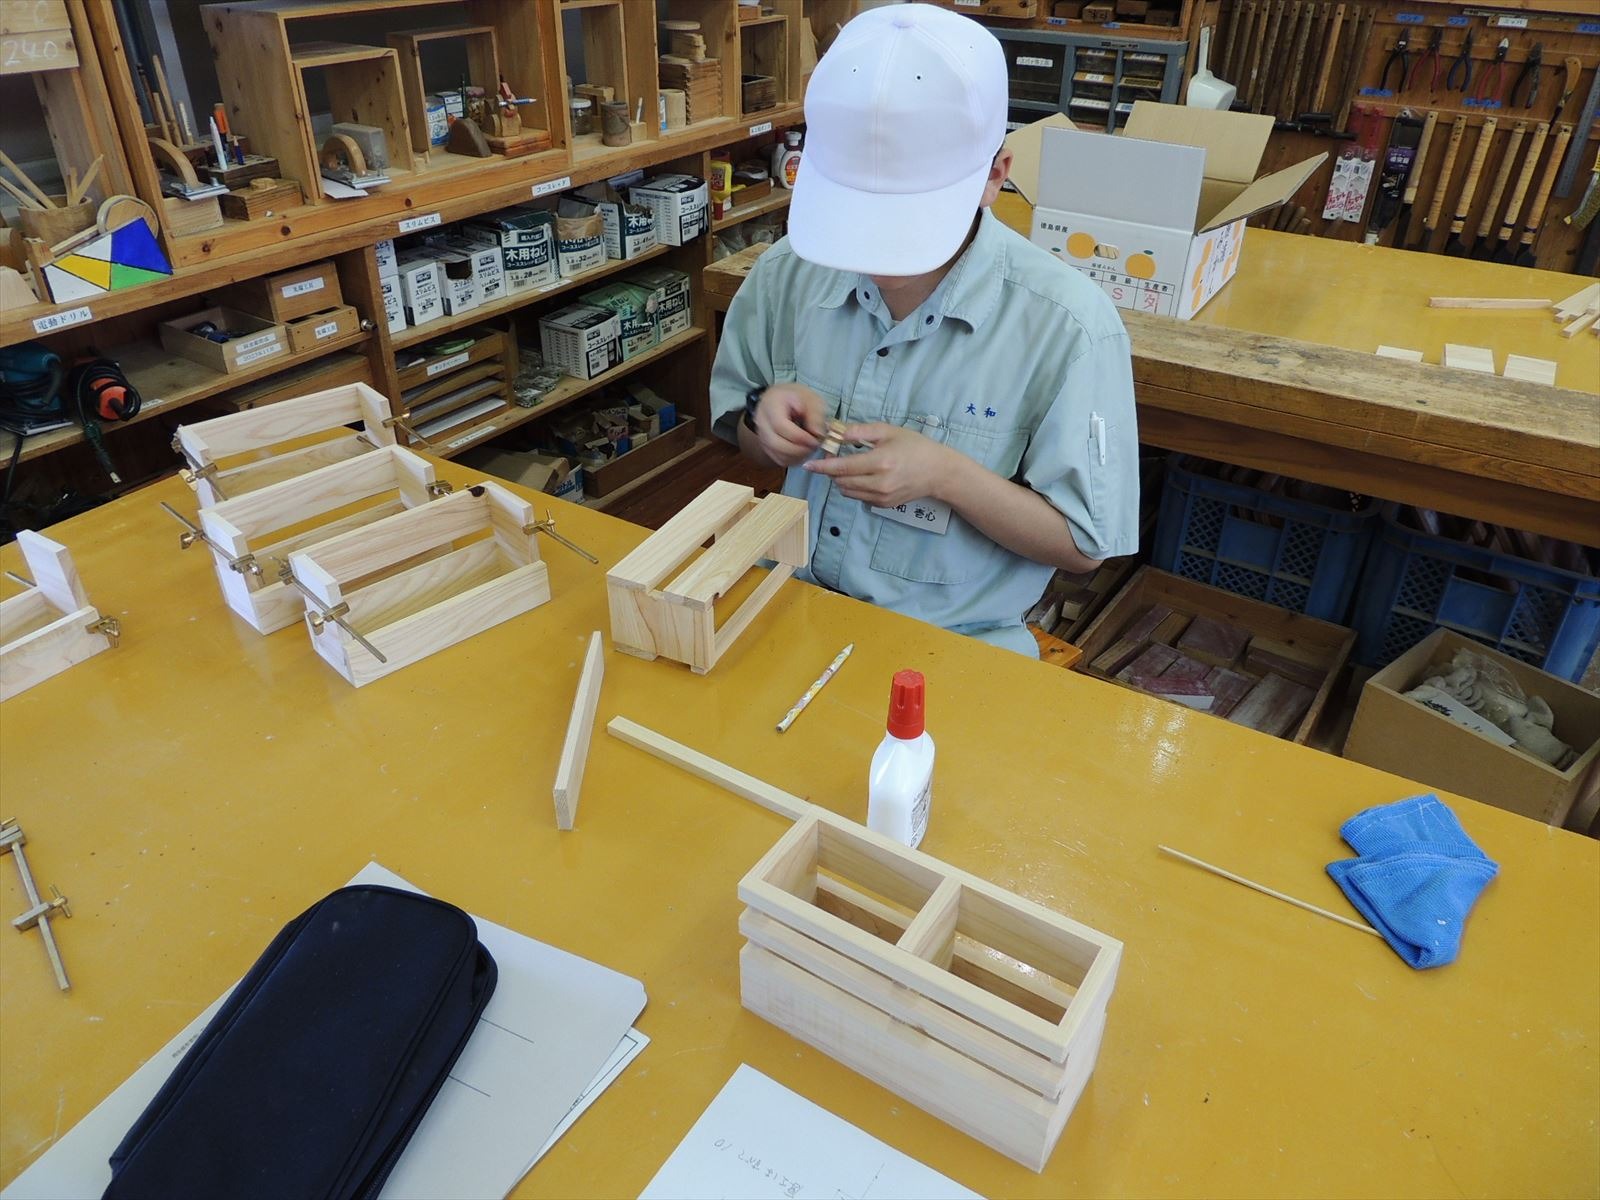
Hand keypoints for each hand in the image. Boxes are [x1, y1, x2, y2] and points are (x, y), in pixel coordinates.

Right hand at [753, 384, 826, 466]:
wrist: (782, 400)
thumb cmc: (798, 398)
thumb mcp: (811, 399)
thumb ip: (815, 415)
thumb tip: (817, 435)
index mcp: (771, 404)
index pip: (780, 425)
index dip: (799, 436)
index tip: (814, 439)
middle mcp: (761, 421)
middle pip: (775, 443)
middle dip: (798, 450)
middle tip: (814, 446)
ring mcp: (762, 435)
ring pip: (776, 454)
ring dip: (796, 456)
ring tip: (810, 448)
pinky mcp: (766, 446)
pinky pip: (778, 459)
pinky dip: (793, 460)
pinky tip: (803, 453)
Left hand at [802, 422, 962, 507]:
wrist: (938, 472)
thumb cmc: (915, 447)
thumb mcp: (889, 431)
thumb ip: (862, 431)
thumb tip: (838, 433)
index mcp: (880, 462)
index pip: (842, 467)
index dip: (822, 466)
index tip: (809, 464)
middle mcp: (880, 483)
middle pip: (841, 481)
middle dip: (830, 471)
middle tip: (831, 458)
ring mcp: (882, 497)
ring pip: (847, 492)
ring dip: (840, 480)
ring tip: (846, 466)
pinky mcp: (884, 505)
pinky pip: (858, 498)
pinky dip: (853, 487)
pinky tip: (861, 476)